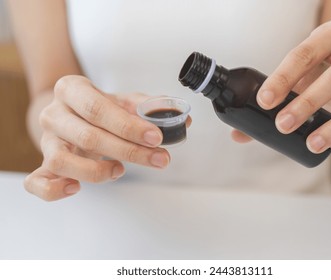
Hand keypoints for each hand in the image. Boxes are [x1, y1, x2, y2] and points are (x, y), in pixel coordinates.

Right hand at [25, 75, 171, 200]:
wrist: (70, 112)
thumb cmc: (100, 108)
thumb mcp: (123, 101)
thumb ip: (151, 109)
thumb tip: (185, 121)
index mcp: (72, 89)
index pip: (98, 109)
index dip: (128, 126)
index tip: (156, 137)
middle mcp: (54, 114)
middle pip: (88, 136)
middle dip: (129, 151)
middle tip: (159, 159)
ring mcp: (46, 141)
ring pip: (62, 161)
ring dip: (97, 172)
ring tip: (120, 171)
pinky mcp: (43, 164)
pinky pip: (36, 182)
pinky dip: (54, 190)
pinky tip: (76, 188)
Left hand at [233, 20, 330, 151]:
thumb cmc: (313, 67)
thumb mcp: (292, 73)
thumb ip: (268, 101)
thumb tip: (238, 134)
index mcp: (327, 36)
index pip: (304, 54)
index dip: (283, 78)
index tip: (264, 100)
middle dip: (307, 103)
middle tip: (282, 124)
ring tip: (312, 143)